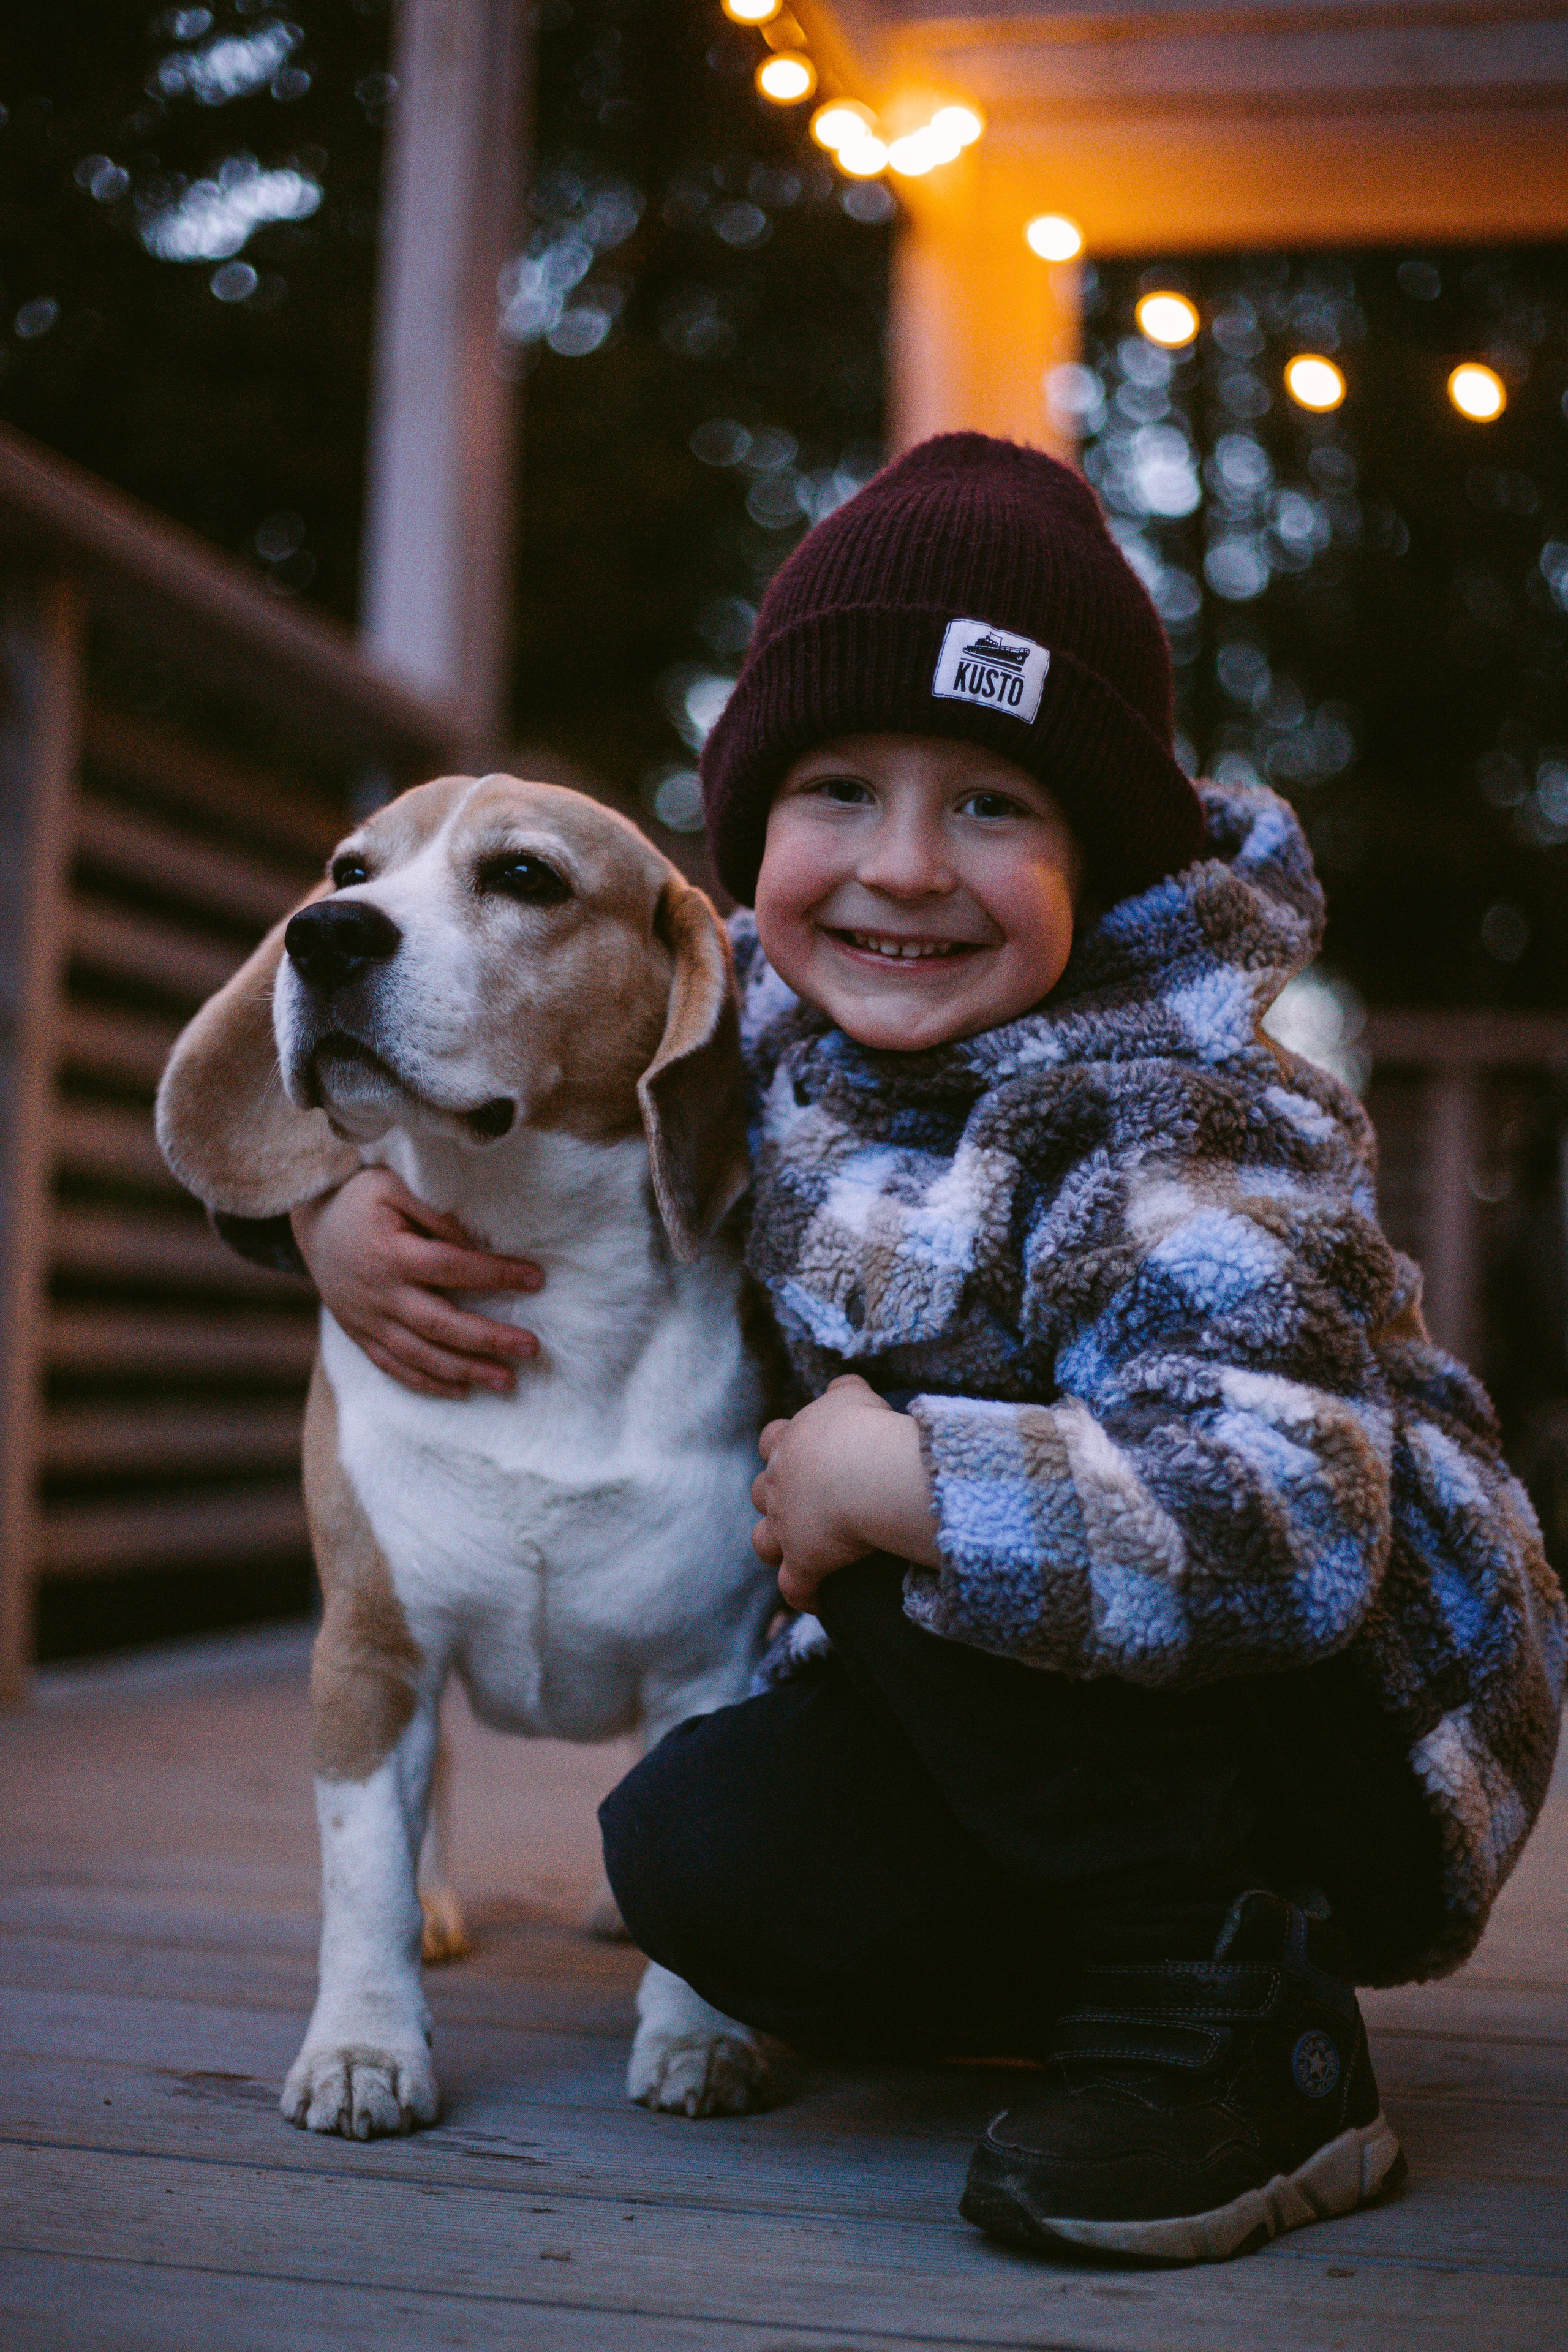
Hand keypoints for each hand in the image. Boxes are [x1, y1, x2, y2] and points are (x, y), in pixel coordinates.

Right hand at [291, 1166, 542, 1398]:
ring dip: (465, 1371)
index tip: (537, 1279)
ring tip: (507, 1381)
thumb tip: (475, 1243)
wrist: (310, 1224)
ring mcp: (367, 1319)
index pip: (452, 1267)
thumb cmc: (360, 1199)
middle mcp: (379, 1293)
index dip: (495, 1274)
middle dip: (488, 1339)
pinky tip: (462, 1390)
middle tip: (532, 1348)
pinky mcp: (359, 1334)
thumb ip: (436, 1212)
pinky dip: (427, 1383)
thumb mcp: (394, 1186)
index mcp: (391, 1253)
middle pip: (440, 1324)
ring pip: (419, 1355)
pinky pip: (394, 1366)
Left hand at [750, 1374, 939, 1608]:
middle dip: (777, 1497)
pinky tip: (819, 1601)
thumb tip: (845, 1384)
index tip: (804, 1453)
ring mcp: (785, 1525)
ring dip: (778, 1545)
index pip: (772, 1440)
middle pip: (762, 1490)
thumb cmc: (863, 1430)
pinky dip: (805, 1595)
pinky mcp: (802, 1562)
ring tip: (799, 1554)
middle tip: (806, 1503)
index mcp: (791, 1442)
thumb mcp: (854, 1397)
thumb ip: (845, 1389)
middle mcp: (780, 1483)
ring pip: (764, 1541)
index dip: (782, 1446)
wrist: (866, 1472)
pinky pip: (795, 1588)